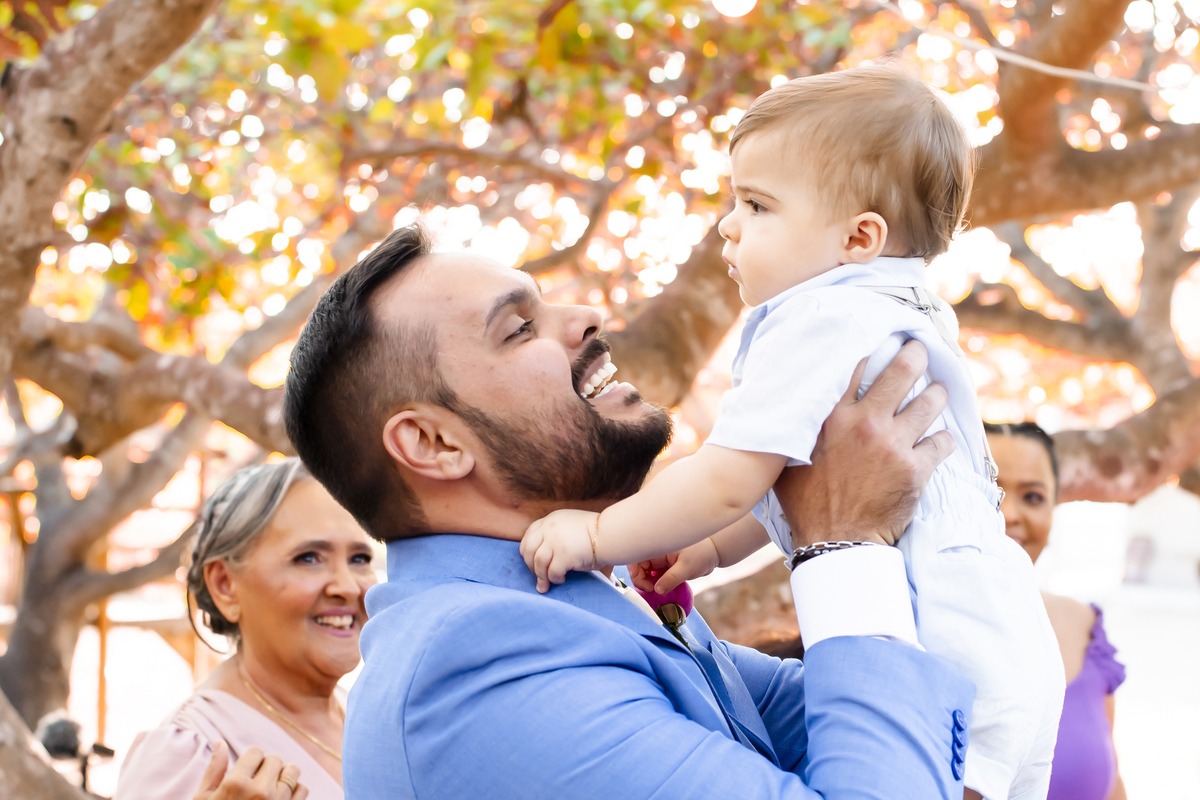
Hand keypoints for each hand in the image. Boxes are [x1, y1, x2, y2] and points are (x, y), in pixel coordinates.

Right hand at [194, 742, 307, 799]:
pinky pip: (303, 790)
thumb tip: (219, 742)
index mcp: (235, 784)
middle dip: (266, 767)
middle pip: (275, 759)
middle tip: (256, 782)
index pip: (256, 751)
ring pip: (292, 771)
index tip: (246, 771)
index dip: (250, 760)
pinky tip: (281, 798)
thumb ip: (214, 770)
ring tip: (271, 788)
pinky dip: (295, 791)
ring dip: (283, 776)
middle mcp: (259, 792)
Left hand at [520, 509, 598, 592]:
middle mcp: (549, 529)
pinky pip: (552, 572)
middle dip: (530, 566)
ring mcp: (555, 542)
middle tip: (538, 575)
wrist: (610, 534)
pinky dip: (555, 579)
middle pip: (528, 550)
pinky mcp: (564, 556)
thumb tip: (545, 553)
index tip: (532, 562)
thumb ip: (555, 533)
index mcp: (550, 520)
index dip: (527, 552)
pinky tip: (562, 579)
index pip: (528, 536)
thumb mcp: (570, 524)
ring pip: (538, 563)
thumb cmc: (595, 532)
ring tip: (545, 585)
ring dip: (540, 577)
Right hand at [630, 539, 719, 594]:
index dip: (635, 573)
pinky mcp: (665, 567)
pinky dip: (656, 584)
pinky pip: (655, 576)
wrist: (715, 553)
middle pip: (638, 566)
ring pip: (646, 573)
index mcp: (658, 546)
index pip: (636, 557)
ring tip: (658, 592)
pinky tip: (663, 590)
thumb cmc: (702, 554)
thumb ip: (671, 579)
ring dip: (649, 583)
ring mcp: (660, 560)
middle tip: (653, 591)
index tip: (648, 587)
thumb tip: (656, 590)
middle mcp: (656, 552)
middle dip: (641, 580)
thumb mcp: (687, 567)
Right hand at [774, 340, 953, 548]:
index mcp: (831, 416)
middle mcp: (864, 423)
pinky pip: (942, 442)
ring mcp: (893, 444)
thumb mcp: (787, 459)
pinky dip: (944, 439)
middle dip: (916, 355)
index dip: (875, 348)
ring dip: (937, 394)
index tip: (884, 340)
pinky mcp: (916, 469)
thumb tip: (777, 412)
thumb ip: (792, 430)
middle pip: (902, 371)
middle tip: (922, 350)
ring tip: (938, 392)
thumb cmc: (806, 504)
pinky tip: (941, 440)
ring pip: (929, 402)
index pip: (857, 366)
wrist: (835, 542)